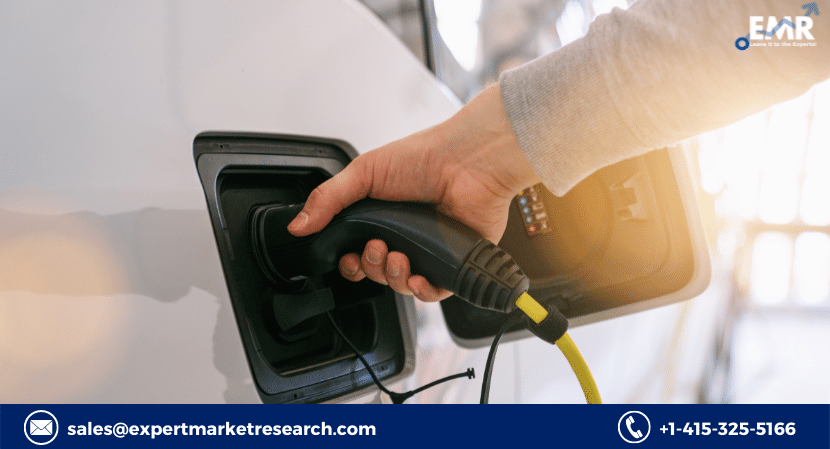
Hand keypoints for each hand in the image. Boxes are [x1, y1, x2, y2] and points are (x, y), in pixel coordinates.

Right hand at [287, 83, 538, 301]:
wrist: (468, 162)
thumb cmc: (424, 157)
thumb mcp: (364, 172)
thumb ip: (328, 200)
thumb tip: (298, 224)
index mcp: (381, 217)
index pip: (357, 253)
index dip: (349, 263)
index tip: (347, 257)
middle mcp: (405, 236)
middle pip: (377, 272)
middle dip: (370, 267)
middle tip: (375, 247)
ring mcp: (430, 250)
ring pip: (402, 285)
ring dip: (393, 277)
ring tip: (397, 255)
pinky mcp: (453, 262)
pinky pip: (434, 292)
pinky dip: (421, 291)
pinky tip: (416, 277)